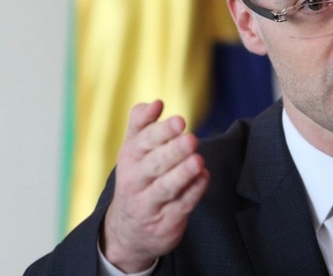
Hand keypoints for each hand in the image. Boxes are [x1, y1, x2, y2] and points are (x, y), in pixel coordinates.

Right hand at [100, 100, 209, 271]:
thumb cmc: (138, 178)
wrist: (128, 231)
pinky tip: (204, 177)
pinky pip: (180, 206)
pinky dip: (193, 192)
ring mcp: (149, 204)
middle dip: (173, 151)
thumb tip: (156, 102)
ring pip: (166, 187)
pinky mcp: (165, 222)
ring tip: (198, 160)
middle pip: (154, 164)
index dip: (161, 131)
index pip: (143, 142)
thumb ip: (141, 123)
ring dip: (183, 173)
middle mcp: (135, 181)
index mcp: (130, 158)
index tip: (180, 121)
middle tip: (191, 139)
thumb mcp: (133, 150)